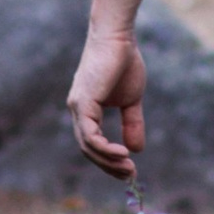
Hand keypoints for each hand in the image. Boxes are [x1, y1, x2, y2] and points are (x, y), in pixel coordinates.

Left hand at [67, 23, 147, 178]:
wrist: (118, 37)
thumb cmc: (124, 62)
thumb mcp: (131, 100)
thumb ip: (131, 123)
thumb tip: (136, 149)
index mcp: (86, 110)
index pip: (93, 143)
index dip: (109, 160)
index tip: (129, 171)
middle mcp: (77, 111)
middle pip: (88, 150)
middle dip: (109, 166)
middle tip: (130, 176)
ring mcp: (78, 107)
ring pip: (88, 146)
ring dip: (108, 161)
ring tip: (128, 168)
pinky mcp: (83, 103)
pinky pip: (90, 135)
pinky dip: (105, 148)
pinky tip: (122, 154)